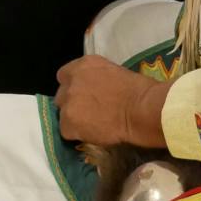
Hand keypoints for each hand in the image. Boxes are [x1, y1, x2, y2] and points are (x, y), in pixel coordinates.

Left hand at [55, 55, 170, 145]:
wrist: (139, 108)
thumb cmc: (136, 90)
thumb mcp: (111, 73)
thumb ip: (96, 79)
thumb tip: (93, 90)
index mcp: (82, 65)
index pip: (64, 76)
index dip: (72, 88)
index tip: (82, 96)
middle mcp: (71, 81)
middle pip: (61, 96)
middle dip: (72, 104)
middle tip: (88, 112)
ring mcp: (68, 102)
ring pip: (63, 114)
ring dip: (74, 120)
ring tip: (92, 126)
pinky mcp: (68, 122)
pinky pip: (66, 131)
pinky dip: (77, 134)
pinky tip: (92, 134)